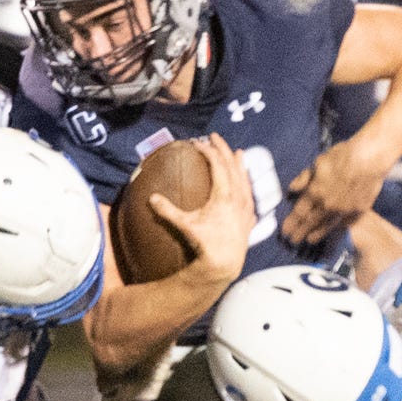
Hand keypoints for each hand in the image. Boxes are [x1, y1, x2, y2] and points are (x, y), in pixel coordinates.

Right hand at [157, 136, 256, 283]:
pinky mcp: (249, 219)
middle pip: (233, 166)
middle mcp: (238, 197)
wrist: (225, 264)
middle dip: (223, 149)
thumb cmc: (206, 244)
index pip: (217, 164)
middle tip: (215, 137)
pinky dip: (247, 185)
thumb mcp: (185, 225)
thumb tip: (151, 198)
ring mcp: (246, 208)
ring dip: (240, 164)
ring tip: (239, 153)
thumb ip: (168, 211)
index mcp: (224, 195)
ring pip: (245, 179)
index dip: (207, 151)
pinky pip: (250, 195)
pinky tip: (246, 185)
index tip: (197, 143)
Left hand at [282, 137, 389, 247]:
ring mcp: (344, 210)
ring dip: (317, 234)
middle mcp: (328, 205)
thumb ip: (305, 178)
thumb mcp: (319, 162)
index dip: (291, 223)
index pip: (299, 212)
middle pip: (311, 222)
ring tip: (310, 240)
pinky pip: (344, 222)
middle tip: (293, 240)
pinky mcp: (358, 211)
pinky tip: (332, 230)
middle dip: (300, 232)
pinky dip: (337, 227)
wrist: (370, 159)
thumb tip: (293, 189)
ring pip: (327, 226)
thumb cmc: (343, 155)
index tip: (285, 231)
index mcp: (315, 192)